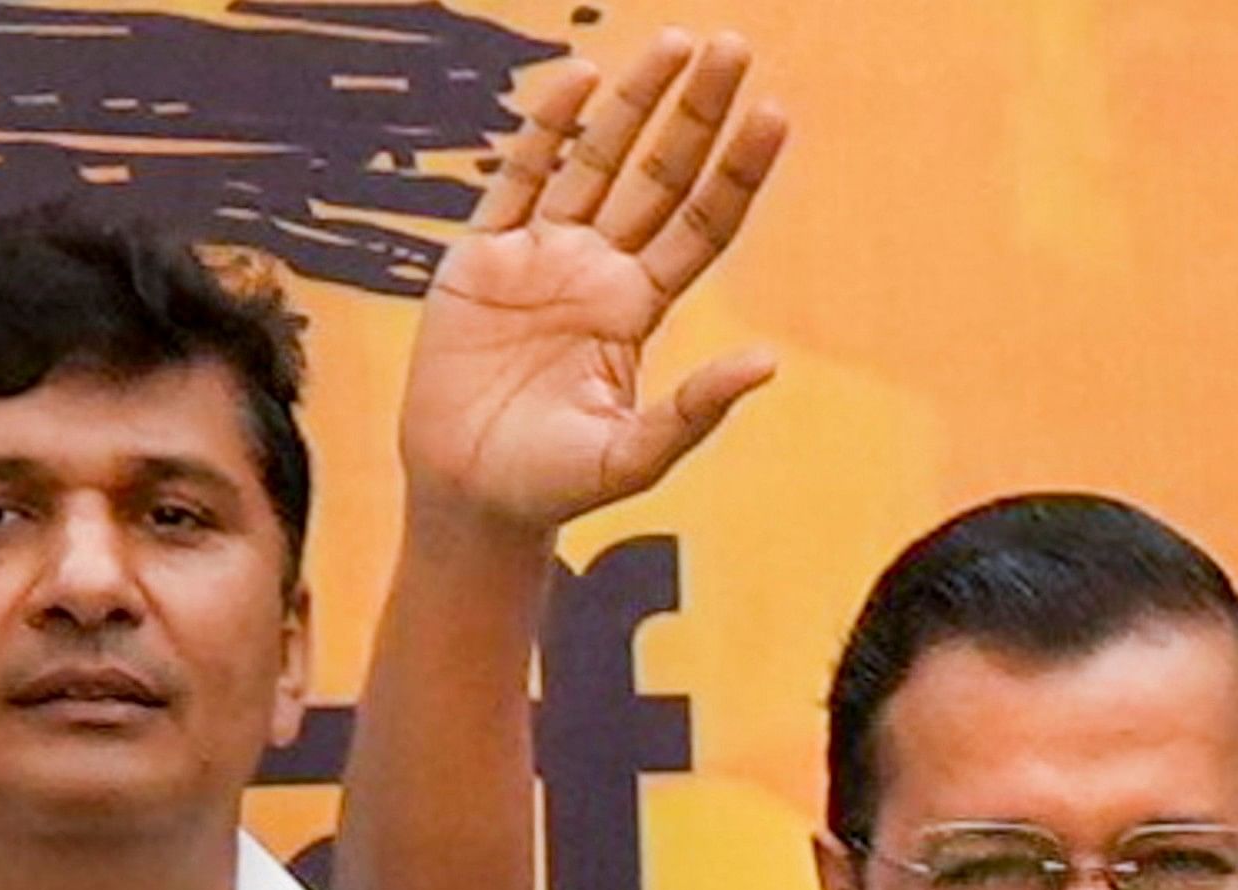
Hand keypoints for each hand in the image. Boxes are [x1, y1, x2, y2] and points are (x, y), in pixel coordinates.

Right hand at [399, 30, 787, 533]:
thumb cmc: (549, 487)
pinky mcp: (481, 260)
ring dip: (632, 104)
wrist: (465, 497)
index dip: (736, 172)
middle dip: (694, 113)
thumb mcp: (629, 458)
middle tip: (733, 47)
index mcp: (638, 311)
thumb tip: (767, 365)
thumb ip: (692, 412)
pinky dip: (543, 131)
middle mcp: (598, 272)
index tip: (772, 114)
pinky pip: (516, 181)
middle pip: (658, 176)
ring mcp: (540, 259)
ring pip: (594, 164)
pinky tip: (574, 79)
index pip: (701, 225)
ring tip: (675, 44)